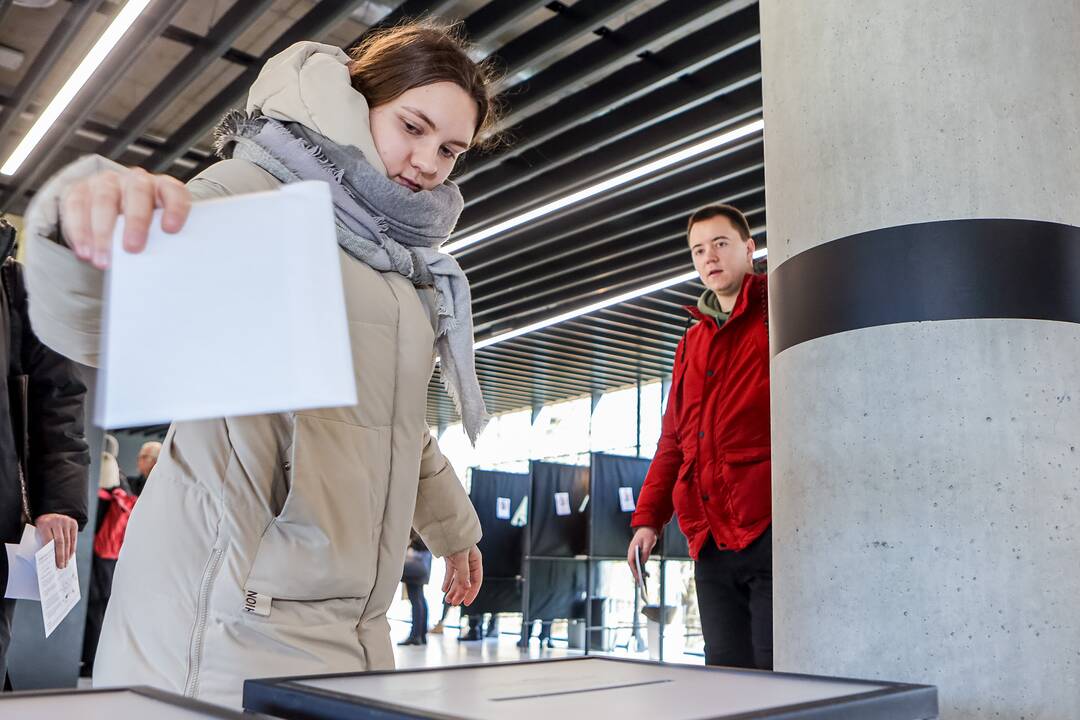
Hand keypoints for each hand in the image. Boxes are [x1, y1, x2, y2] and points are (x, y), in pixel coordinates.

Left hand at [34, 513, 78, 568]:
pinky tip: (70, 555)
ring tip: (66, 563)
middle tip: (61, 566)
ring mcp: (66, 521)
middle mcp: (56, 521)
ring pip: (68, 541)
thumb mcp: (39, 530)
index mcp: (44, 523)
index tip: (52, 563)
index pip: (48, 540)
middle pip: (60, 542)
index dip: (51, 553)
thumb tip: (48, 558)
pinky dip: (72, 548)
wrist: (51, 513)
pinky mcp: (73, 523)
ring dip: (67, 554)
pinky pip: (74, 538)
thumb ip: (42, 540)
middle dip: (61, 556)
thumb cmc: (43, 526)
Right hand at [59, 167, 190, 268]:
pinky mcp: (80, 190)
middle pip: (137, 194)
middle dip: (136, 222)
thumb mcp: (157, 232)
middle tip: (133, 248)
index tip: (171, 229)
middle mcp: (136, 180)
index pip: (174, 192)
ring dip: (103, 233)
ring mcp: (107, 183)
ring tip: (103, 260)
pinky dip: (79, 232)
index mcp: (163, 188)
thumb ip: (162, 241)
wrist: (111, 216)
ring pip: (104, 201)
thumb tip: (164, 266)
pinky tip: (84, 252)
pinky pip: (77, 207)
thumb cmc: (143, 229)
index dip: (174, 208)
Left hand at [442, 545, 481, 606]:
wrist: (446, 526)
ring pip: (457, 578)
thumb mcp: (461, 557)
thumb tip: (466, 588)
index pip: (476, 580)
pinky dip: (447, 581)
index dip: (472, 592)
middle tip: (453, 604)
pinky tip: (443, 589)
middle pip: (466, 581)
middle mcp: (469, 561)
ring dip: (453, 589)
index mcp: (476, 560)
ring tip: (447, 600)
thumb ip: (463, 572)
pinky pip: (450, 573)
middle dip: (460, 593)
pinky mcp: (451, 558)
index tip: (466, 603)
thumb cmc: (457, 539)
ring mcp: (459, 560)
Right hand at [627, 526, 658, 583]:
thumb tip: (643, 562)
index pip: (631, 562)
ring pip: (635, 565)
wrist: (647, 528)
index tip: (637, 577)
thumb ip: (646, 552)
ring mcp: (635, 554)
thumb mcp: (648, 543)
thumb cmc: (647, 534)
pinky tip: (646, 574)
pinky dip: (641, 569)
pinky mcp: (638, 554)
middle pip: (632, 565)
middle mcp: (632, 552)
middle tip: (640, 583)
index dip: (634, 570)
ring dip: (638, 573)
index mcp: (632, 549)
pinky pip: (639, 564)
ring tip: (644, 580)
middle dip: (635, 574)